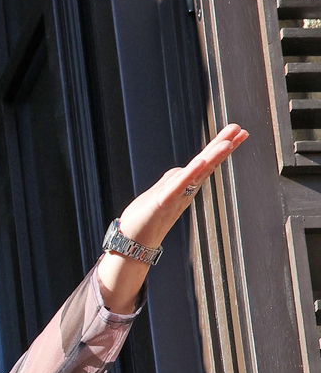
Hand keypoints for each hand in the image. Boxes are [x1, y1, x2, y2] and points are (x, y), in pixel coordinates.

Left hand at [97, 123, 248, 313]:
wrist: (131, 243)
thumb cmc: (144, 219)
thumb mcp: (159, 192)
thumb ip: (172, 181)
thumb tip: (182, 168)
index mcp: (184, 186)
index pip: (205, 162)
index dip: (220, 147)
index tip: (238, 132)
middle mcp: (184, 191)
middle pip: (206, 164)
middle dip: (223, 146)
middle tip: (241, 130)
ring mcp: (175, 196)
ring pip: (197, 173)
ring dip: (212, 157)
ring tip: (228, 142)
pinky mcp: (163, 202)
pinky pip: (179, 186)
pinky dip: (190, 174)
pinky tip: (201, 162)